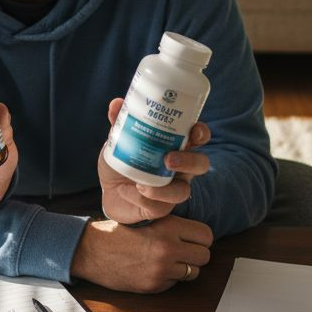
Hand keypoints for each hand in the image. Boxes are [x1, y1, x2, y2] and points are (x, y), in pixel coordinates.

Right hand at [69, 215, 212, 292]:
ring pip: (194, 272)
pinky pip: (175, 283)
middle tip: (184, 250)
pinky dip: (170, 278)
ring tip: (170, 260)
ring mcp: (162, 270)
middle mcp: (168, 249)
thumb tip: (196, 233)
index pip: (206, 235)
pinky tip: (155, 269)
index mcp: (168, 227)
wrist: (91, 251)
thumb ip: (172, 224)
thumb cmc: (117, 232)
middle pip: (204, 255)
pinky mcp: (154, 286)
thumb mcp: (147, 218)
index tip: (193, 238)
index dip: (201, 237)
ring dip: (186, 267)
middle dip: (196, 253)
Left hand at [98, 97, 210, 224]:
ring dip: (163, 189)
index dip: (201, 133)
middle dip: (189, 161)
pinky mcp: (160, 208)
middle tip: (168, 158)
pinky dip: (139, 197)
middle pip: (201, 164)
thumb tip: (116, 103)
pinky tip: (124, 191)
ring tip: (142, 184)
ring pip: (183, 192)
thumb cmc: (123, 161)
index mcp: (176, 146)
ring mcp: (172, 189)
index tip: (194, 130)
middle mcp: (180, 168)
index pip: (198, 137)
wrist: (109, 191)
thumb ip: (120, 123)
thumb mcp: (120, 140)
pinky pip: (156, 206)